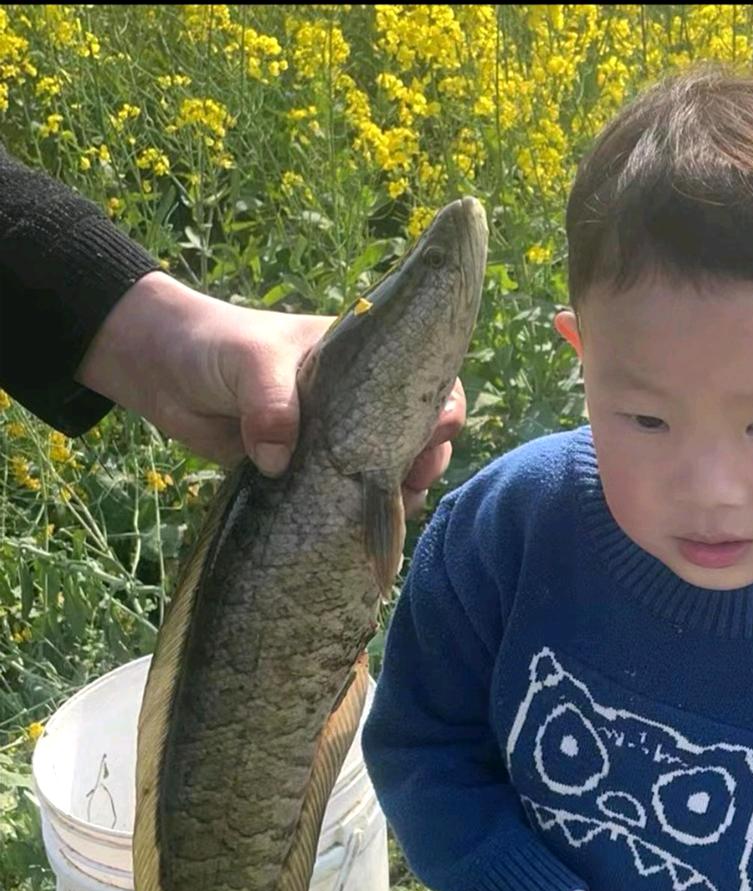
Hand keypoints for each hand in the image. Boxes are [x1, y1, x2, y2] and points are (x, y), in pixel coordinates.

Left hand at [75, 272, 465, 517]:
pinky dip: (360, 518)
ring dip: (398, 495)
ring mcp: (338, 442)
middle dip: (427, 461)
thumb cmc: (215, 347)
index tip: (434, 437)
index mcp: (362, 363)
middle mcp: (360, 403)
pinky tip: (359, 532)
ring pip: (390, 472)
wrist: (162, 371)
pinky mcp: (311, 476)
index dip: (441, 410)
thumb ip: (270, 402)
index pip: (424, 382)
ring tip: (390, 511)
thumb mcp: (248, 362)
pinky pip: (349, 500)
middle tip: (411, 483)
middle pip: (419, 434)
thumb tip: (281, 459)